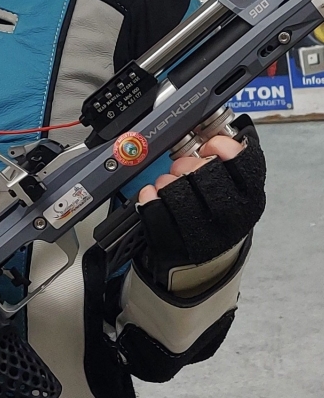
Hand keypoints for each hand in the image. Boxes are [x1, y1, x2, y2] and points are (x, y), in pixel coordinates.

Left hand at [134, 127, 266, 281]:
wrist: (203, 263)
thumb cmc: (216, 216)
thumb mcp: (233, 190)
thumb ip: (227, 161)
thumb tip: (213, 135)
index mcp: (250, 199)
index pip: (246, 164)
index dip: (225, 147)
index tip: (210, 144)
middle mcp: (231, 219)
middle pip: (207, 175)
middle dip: (190, 163)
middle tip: (183, 166)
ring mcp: (203, 236)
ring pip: (179, 193)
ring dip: (167, 180)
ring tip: (168, 184)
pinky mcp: (175, 246)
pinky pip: (154, 214)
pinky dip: (148, 198)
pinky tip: (150, 195)